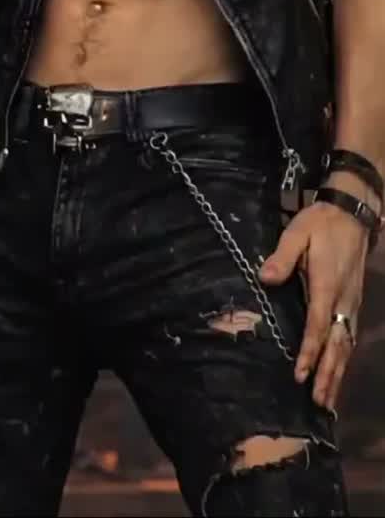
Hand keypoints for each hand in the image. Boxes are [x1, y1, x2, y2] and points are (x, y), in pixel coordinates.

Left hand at [259, 196, 367, 408]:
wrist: (353, 215)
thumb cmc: (321, 223)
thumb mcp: (297, 232)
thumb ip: (282, 256)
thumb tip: (264, 279)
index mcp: (327, 286)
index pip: (317, 326)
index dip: (309, 352)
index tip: (299, 374)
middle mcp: (343, 301)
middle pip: (336, 345)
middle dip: (327, 375)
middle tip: (318, 402)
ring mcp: (352, 304)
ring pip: (346, 345)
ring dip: (338, 373)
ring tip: (328, 399)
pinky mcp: (354, 303)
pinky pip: (349, 337)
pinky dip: (344, 359)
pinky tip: (338, 372)